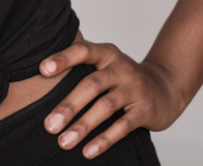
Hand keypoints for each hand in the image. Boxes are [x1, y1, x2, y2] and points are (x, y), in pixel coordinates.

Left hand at [39, 37, 184, 159]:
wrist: (166, 88)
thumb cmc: (123, 79)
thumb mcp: (105, 66)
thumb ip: (80, 69)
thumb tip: (37, 81)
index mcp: (106, 54)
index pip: (82, 51)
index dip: (63, 59)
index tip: (42, 70)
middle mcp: (120, 68)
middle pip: (91, 85)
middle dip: (68, 106)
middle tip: (49, 125)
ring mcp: (134, 88)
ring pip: (105, 106)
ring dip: (83, 126)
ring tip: (64, 142)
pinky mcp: (145, 109)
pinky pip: (123, 125)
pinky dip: (105, 139)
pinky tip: (89, 151)